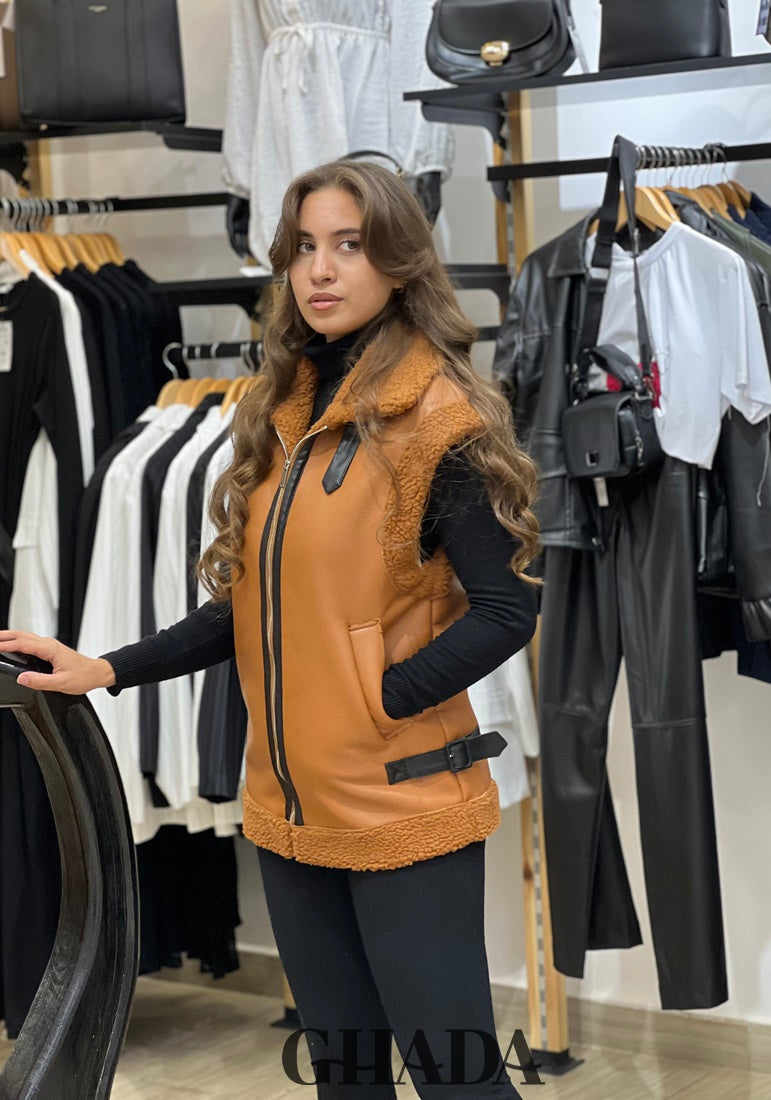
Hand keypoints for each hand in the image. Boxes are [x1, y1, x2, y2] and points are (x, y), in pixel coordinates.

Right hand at [0, 630, 115, 693]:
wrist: (97, 673)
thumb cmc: (84, 676)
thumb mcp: (61, 683)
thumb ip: (40, 681)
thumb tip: (22, 678)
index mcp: (50, 649)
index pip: (22, 644)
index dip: (6, 645)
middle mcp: (49, 644)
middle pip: (21, 635)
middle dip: (4, 635)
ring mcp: (49, 645)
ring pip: (25, 636)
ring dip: (9, 636)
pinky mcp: (50, 649)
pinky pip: (30, 641)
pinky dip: (17, 640)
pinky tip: (12, 645)